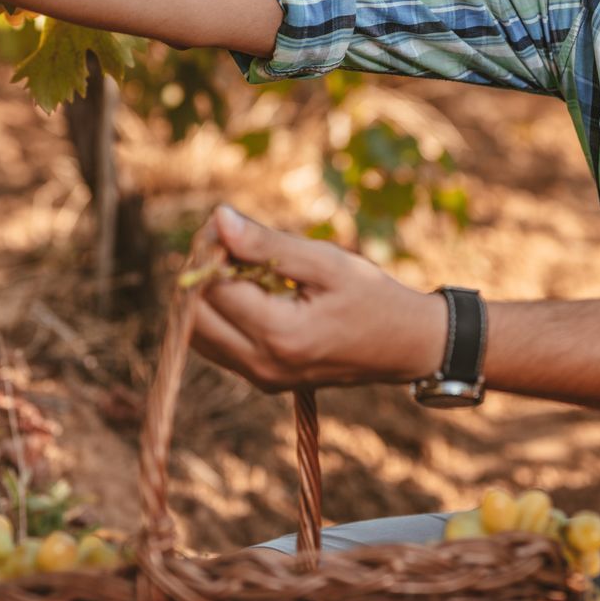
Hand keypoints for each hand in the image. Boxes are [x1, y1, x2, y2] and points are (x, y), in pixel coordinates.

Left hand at [188, 205, 446, 392]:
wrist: (404, 346)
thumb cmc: (371, 297)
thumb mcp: (325, 262)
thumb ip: (266, 244)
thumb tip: (217, 219)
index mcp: (279, 334)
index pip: (212, 288)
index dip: (210, 250)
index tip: (227, 224)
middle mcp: (262, 364)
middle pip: (195, 315)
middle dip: (201, 273)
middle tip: (228, 242)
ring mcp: (260, 377)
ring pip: (199, 333)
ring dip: (206, 295)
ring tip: (239, 264)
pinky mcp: (262, 380)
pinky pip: (217, 346)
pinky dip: (219, 315)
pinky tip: (247, 290)